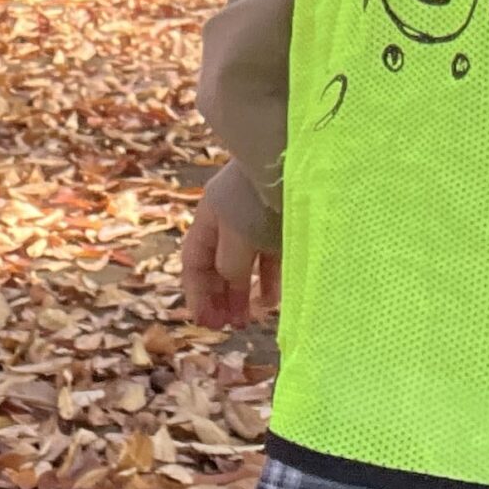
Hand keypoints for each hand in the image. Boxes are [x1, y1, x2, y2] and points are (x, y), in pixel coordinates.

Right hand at [181, 195, 280, 329]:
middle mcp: (231, 219)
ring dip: (244, 292)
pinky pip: (271, 257)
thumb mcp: (237, 235)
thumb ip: (229, 264)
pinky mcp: (284, 224)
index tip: (206, 322)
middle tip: (227, 326)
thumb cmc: (259, 198)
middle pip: (218, 264)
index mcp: (210, 217)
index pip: (194, 260)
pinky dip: (270, 279)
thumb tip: (229, 282)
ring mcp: (259, 221)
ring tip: (249, 318)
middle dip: (220, 296)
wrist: (294, 162)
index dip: (196, 293)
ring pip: (246, 263)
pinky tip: (274, 299)